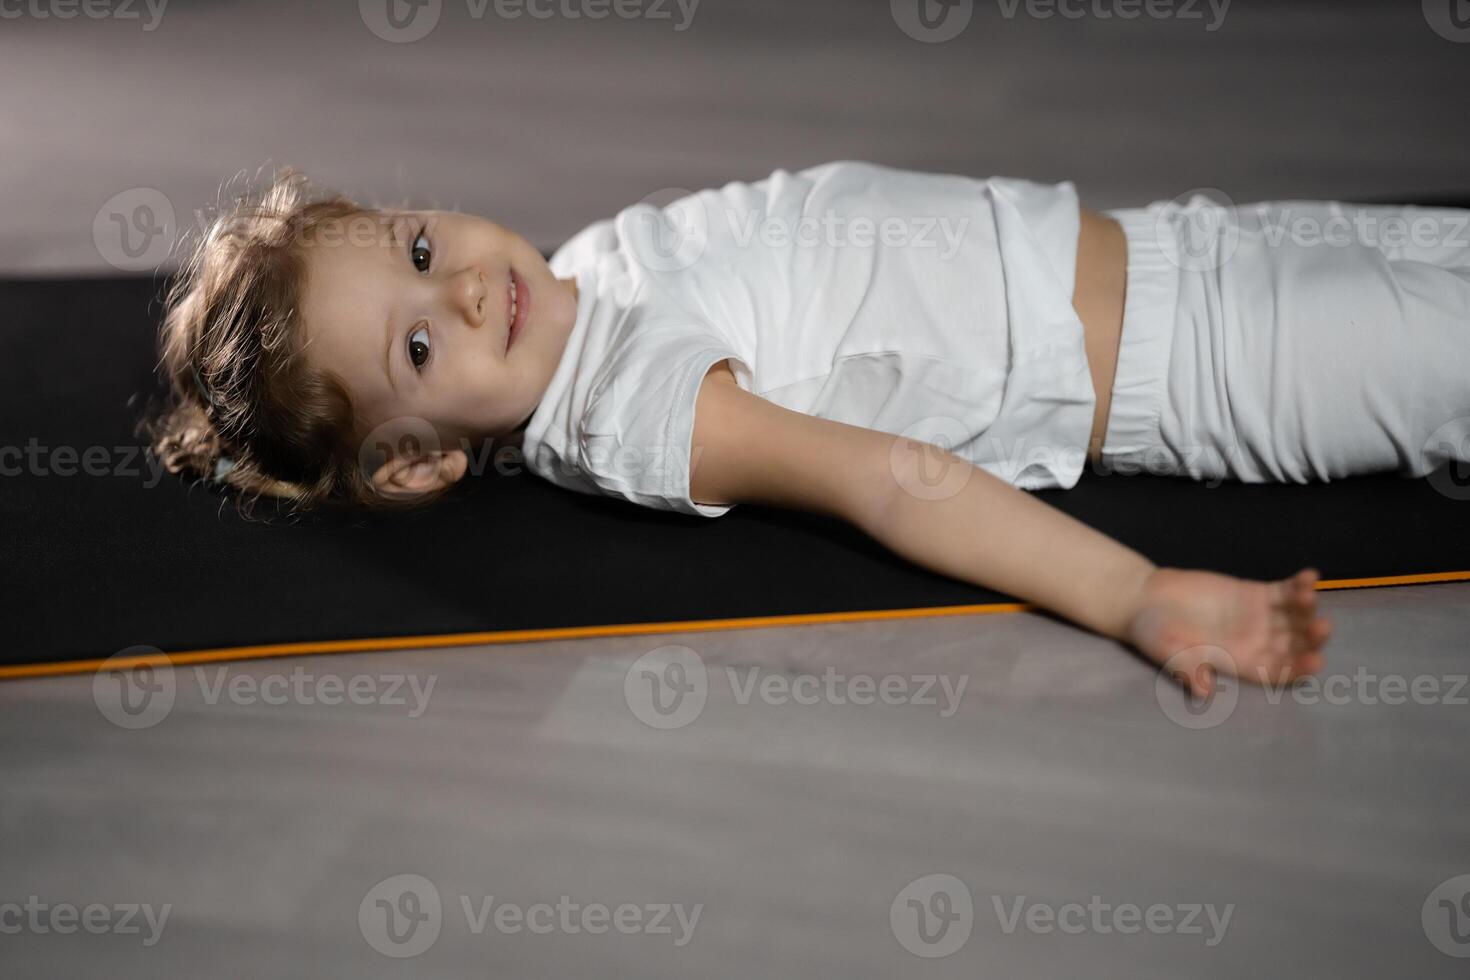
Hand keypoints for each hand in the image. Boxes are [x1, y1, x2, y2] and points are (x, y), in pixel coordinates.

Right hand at [1123, 567, 1331, 697]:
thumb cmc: (1155, 632)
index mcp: (1241, 664)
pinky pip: (1284, 592)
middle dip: (1311, 638)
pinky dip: (1299, 585)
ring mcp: (1260, 618)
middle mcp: (1257, 644)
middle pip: (1294, 645)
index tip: (1315, 661)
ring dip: (1307, 609)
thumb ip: (1188, 669)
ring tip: (1308, 597)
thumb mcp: (1168, 652)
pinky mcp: (1256, 594)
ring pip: (1294, 617)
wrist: (1145, 600)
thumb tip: (1204, 693)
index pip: (1278, 671)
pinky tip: (1311, 576)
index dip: (1298, 668)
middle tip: (1321, 627)